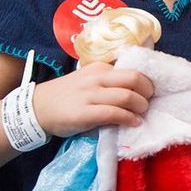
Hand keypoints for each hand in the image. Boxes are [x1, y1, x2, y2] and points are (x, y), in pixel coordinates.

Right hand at [32, 62, 153, 136]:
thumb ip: (110, 79)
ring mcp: (89, 95)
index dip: (147, 78)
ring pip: (126, 96)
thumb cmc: (68, 95)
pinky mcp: (84, 113)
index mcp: (100, 68)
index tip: (153, 88)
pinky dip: (128, 118)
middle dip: (148, 90)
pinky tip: (133, 123)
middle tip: (149, 100)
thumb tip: (139, 81)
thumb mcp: (89, 80)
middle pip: (134, 78)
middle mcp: (96, 78)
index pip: (132, 67)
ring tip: (142, 112)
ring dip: (141, 106)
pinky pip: (113, 113)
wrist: (37, 108)